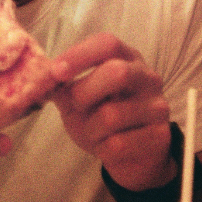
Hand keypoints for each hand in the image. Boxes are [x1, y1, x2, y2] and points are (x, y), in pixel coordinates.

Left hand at [51, 33, 173, 190]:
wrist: (132, 158)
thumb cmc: (102, 120)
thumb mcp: (79, 99)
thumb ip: (63, 86)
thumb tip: (40, 78)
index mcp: (127, 58)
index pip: (107, 43)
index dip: (79, 54)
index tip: (56, 71)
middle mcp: (148, 77)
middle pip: (117, 72)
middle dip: (85, 92)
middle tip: (75, 105)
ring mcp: (158, 106)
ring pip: (112, 115)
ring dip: (90, 128)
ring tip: (93, 133)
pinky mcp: (160, 135)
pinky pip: (118, 143)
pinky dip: (102, 148)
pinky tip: (107, 147)